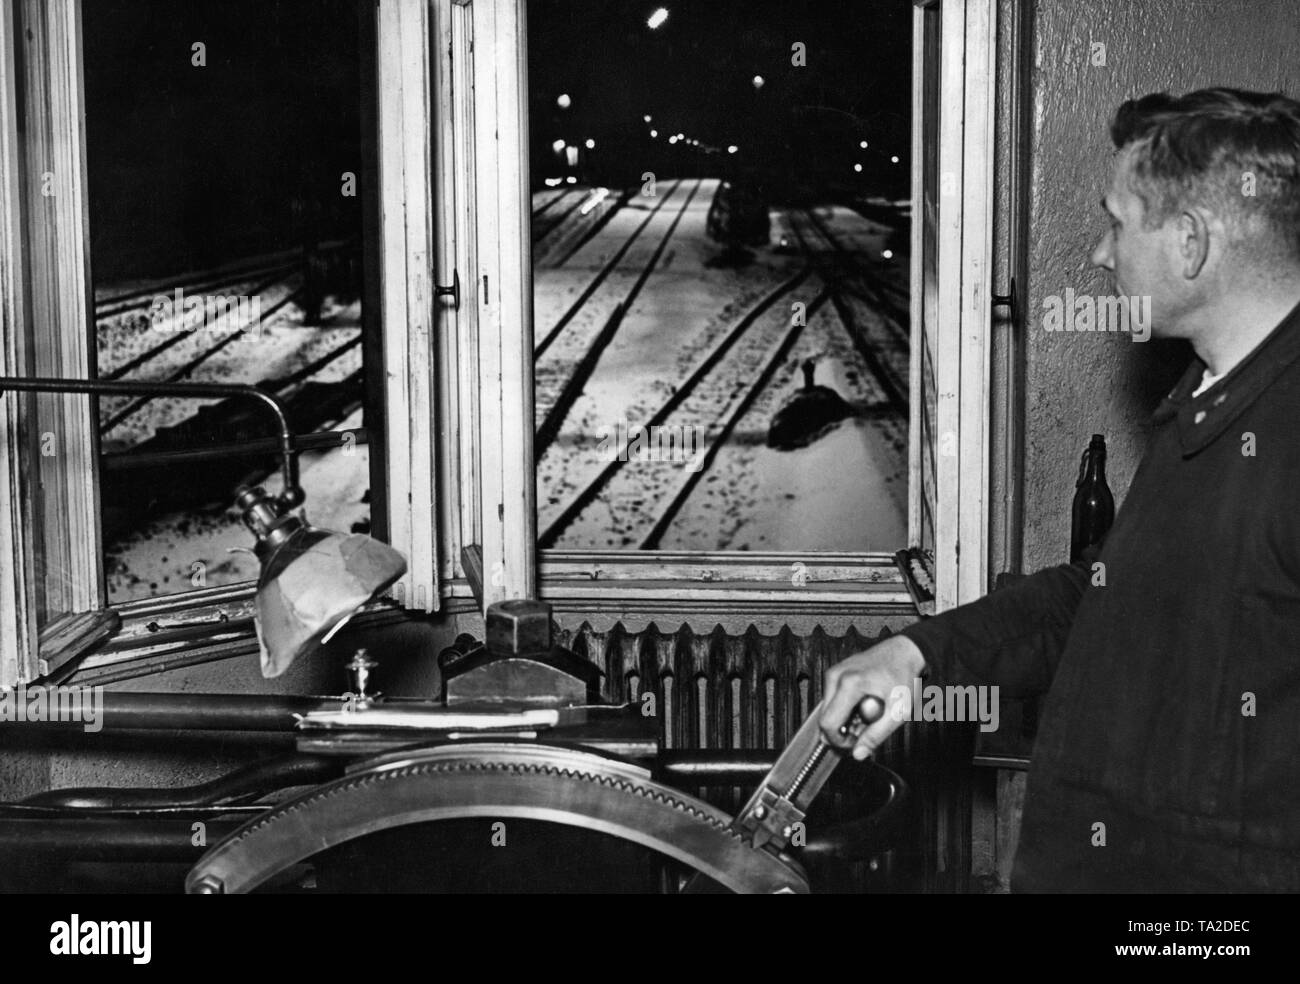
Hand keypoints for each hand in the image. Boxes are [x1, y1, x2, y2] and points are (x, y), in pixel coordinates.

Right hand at [819, 634, 925, 759]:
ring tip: (866, 713)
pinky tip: (860, 703)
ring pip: (826, 709)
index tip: (854, 742)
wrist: (904, 651)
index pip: (828, 723)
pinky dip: (842, 707)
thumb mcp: (898, 711)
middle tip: (865, 727)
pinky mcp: (834, 672)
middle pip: (824, 718)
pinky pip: (830, 699)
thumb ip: (877, 735)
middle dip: (841, 730)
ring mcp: (833, 672)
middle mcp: (836, 676)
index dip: (839, 740)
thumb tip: (859, 753)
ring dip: (842, 719)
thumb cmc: (903, 676)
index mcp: (850, 684)